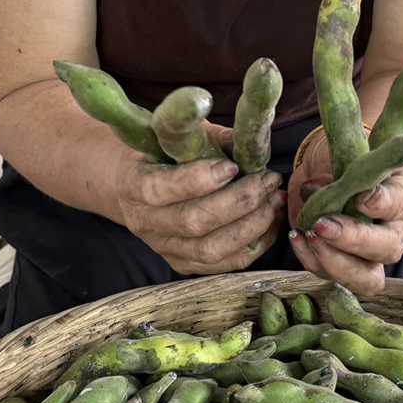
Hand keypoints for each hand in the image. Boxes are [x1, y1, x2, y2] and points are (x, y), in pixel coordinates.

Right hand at [113, 132, 286, 276]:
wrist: (129, 189)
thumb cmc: (158, 154)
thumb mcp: (173, 138)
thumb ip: (206, 139)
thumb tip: (249, 142)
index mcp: (134, 185)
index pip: (161, 188)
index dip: (199, 179)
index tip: (232, 166)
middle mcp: (146, 223)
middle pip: (193, 222)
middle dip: (239, 201)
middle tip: (267, 180)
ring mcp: (164, 248)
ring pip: (210, 249)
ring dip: (251, 225)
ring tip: (274, 200)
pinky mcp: (183, 264)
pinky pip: (224, 264)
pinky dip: (254, 244)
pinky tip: (270, 220)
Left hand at [288, 133, 402, 293]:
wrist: (339, 171)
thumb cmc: (353, 161)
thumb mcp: (356, 156)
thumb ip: (351, 172)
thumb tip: (340, 193)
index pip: (400, 203)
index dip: (382, 204)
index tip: (360, 198)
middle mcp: (395, 233)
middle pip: (388, 250)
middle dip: (353, 241)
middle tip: (323, 226)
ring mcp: (371, 257)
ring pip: (365, 278)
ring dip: (333, 260)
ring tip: (308, 235)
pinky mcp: (344, 267)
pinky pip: (331, 274)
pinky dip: (311, 258)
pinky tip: (297, 237)